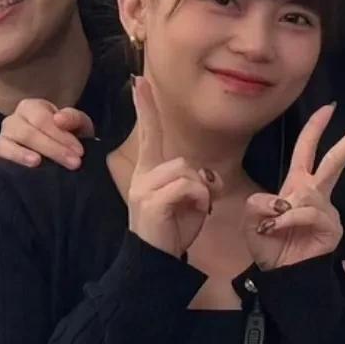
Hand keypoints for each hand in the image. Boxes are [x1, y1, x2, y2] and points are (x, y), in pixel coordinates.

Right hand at [0, 98, 92, 168]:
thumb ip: (74, 118)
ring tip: (37, 163)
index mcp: (32, 107)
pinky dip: (5, 158)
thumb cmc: (68, 138)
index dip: (61, 135)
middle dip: (52, 148)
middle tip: (73, 163)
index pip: (42, 119)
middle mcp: (14, 119)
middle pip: (27, 132)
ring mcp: (3, 136)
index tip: (79, 152)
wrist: (63, 157)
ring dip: (24, 154)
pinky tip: (18, 166)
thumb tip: (59, 119)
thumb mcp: (79, 126)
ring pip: (9, 142)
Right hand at [126, 76, 218, 258]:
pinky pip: (186, 186)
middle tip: (201, 205)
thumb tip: (205, 175)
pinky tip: (193, 214)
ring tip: (193, 212)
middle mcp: (142, 175)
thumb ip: (193, 181)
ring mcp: (143, 187)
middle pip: (184, 161)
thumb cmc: (173, 231)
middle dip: (200, 182)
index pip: (149, 134)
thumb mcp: (188, 202)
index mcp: (148, 172)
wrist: (154, 261)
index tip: (139, 81)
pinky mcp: (150, 201)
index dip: (145, 107)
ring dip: (200, 193)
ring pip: (186, 171)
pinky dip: (198, 199)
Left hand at [244, 104, 344, 270]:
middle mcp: (315, 195)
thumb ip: (257, 204)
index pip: (307, 150)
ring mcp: (326, 211)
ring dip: (285, 209)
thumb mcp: (252, 222)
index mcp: (297, 186)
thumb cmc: (270, 248)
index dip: (316, 127)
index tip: (330, 108)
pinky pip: (308, 212)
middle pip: (335, 160)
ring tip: (271, 227)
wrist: (282, 277)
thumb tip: (276, 200)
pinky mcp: (332, 228)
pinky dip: (288, 218)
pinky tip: (277, 229)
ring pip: (308, 193)